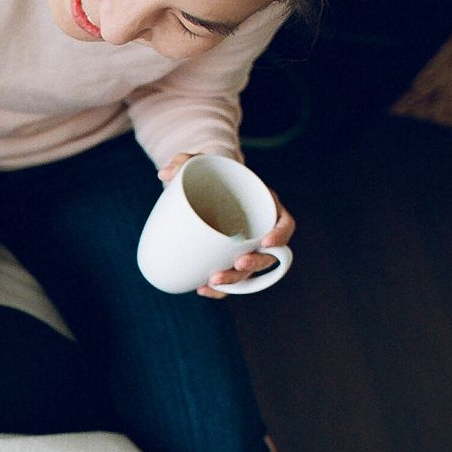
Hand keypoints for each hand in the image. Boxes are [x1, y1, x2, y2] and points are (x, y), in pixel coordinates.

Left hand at [156, 153, 296, 299]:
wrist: (201, 188)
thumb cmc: (209, 175)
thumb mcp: (200, 163)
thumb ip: (185, 162)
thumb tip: (165, 174)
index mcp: (265, 206)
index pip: (286, 223)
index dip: (280, 235)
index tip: (265, 241)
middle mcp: (260, 231)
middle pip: (268, 256)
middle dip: (254, 264)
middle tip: (237, 264)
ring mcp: (245, 249)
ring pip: (248, 273)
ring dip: (234, 282)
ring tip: (212, 281)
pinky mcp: (228, 259)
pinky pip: (230, 281)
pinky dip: (218, 289)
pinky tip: (201, 288)